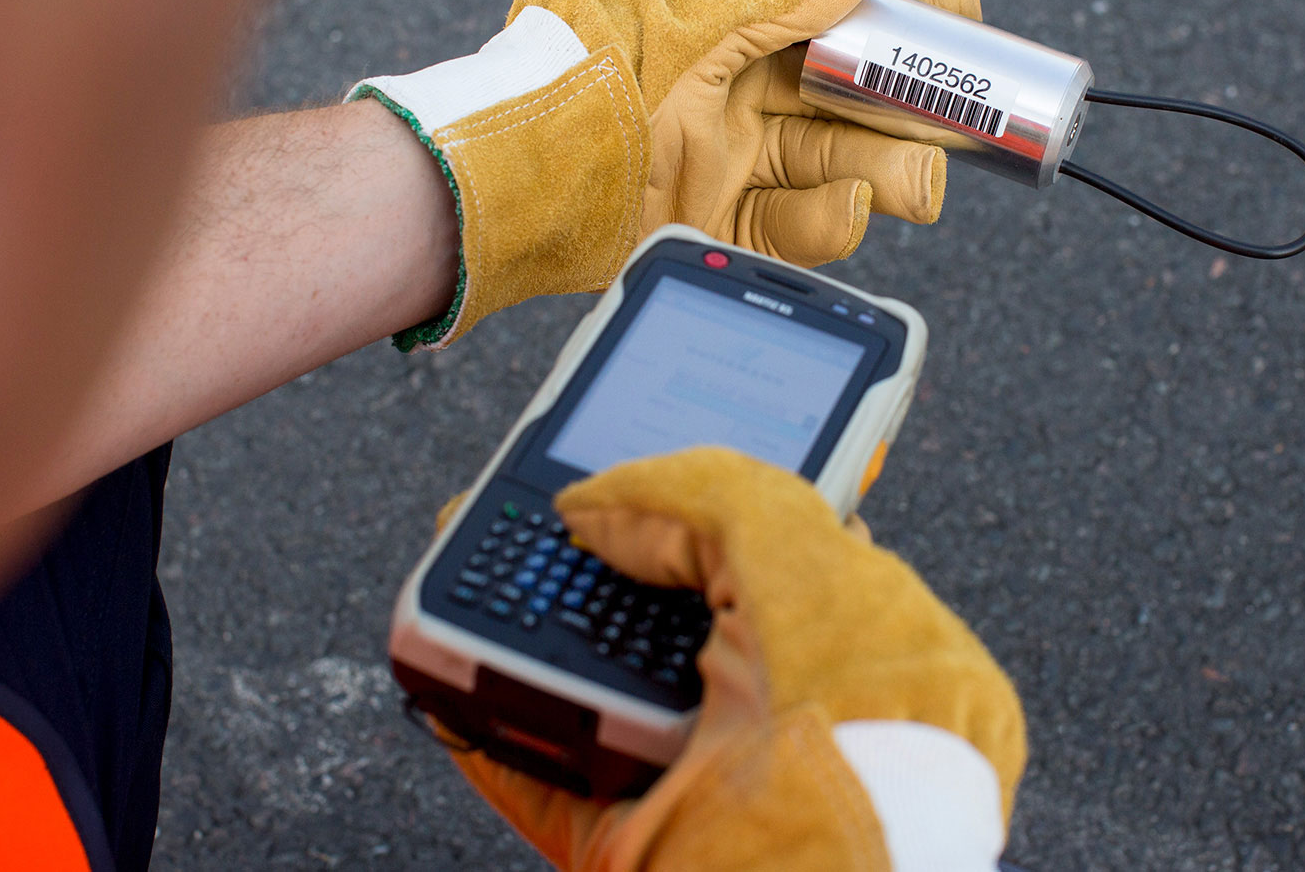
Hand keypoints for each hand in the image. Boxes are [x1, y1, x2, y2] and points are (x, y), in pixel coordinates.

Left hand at [350, 0, 978, 349]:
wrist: (516, 169)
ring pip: (836, 166)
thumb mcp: (699, 8)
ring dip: (882, 172)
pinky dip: (826, 222)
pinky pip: (792, 228)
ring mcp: (728, 158)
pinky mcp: (715, 223)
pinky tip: (844, 208)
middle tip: (968, 129)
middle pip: (854, 100)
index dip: (908, 17)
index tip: (967, 22)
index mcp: (738, 16)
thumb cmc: (596, 63)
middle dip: (913, 114)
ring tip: (912, 184)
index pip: (845, 9)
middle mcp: (739, 85)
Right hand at [433, 449, 1025, 871]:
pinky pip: (536, 779)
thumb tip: (595, 507)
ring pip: (590, 691)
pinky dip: (482, 724)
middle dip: (585, 563)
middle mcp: (778, 706)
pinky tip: (444, 665)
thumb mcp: (804, 554)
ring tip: (463, 569)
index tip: (613, 469)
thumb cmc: (860, 718)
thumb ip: (708, 496)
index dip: (686, 501)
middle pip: (657, 616)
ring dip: (521, 632)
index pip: (761, 544)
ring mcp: (703, 779)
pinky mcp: (632, 845)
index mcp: (847, 637)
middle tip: (517, 514)